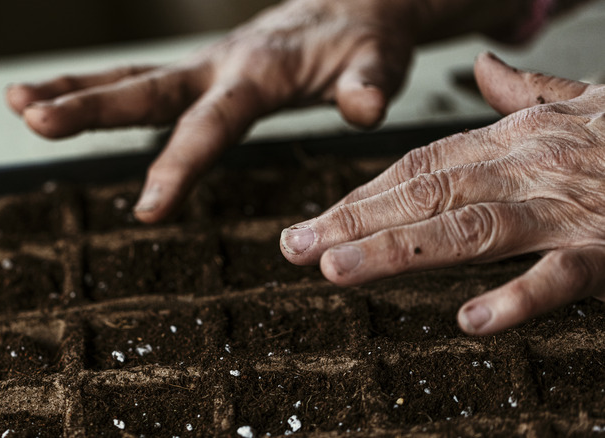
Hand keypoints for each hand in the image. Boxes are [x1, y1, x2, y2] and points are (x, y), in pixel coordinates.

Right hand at [6, 0, 434, 221]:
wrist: (350, 6)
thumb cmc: (365, 39)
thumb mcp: (379, 61)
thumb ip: (368, 86)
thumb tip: (365, 110)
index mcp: (261, 73)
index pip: (212, 123)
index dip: (179, 165)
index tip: (146, 209)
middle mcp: (220, 65)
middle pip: (147, 88)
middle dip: (90, 107)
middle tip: (32, 119)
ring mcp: (205, 67)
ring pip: (130, 78)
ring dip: (73, 91)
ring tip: (15, 103)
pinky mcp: (200, 73)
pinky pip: (141, 81)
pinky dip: (96, 89)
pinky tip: (55, 102)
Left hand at [280, 52, 604, 335]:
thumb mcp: (584, 100)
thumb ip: (526, 89)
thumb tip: (482, 64)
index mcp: (516, 139)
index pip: (419, 165)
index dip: (361, 195)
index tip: (312, 224)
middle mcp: (531, 167)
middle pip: (426, 192)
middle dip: (356, 221)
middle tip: (296, 248)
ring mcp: (572, 208)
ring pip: (472, 228)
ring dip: (401, 251)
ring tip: (339, 272)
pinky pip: (565, 274)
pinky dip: (521, 297)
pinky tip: (471, 321)